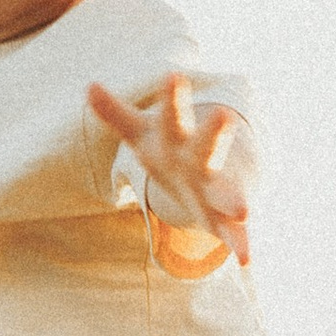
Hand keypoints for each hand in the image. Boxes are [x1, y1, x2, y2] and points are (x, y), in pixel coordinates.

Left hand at [86, 73, 252, 264]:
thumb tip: (87, 85)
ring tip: (244, 209)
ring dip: (235, 200)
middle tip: (225, 114)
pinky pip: (238, 235)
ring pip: (228, 193)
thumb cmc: (171, 153)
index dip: (172, 97)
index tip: (173, 73)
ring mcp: (219, 190)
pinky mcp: (227, 220)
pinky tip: (248, 262)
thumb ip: (116, 114)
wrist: (216, 178)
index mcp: (178, 139)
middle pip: (206, 146)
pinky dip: (243, 247)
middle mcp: (202, 161)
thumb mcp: (142, 135)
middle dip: (215, 133)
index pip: (172, 115)